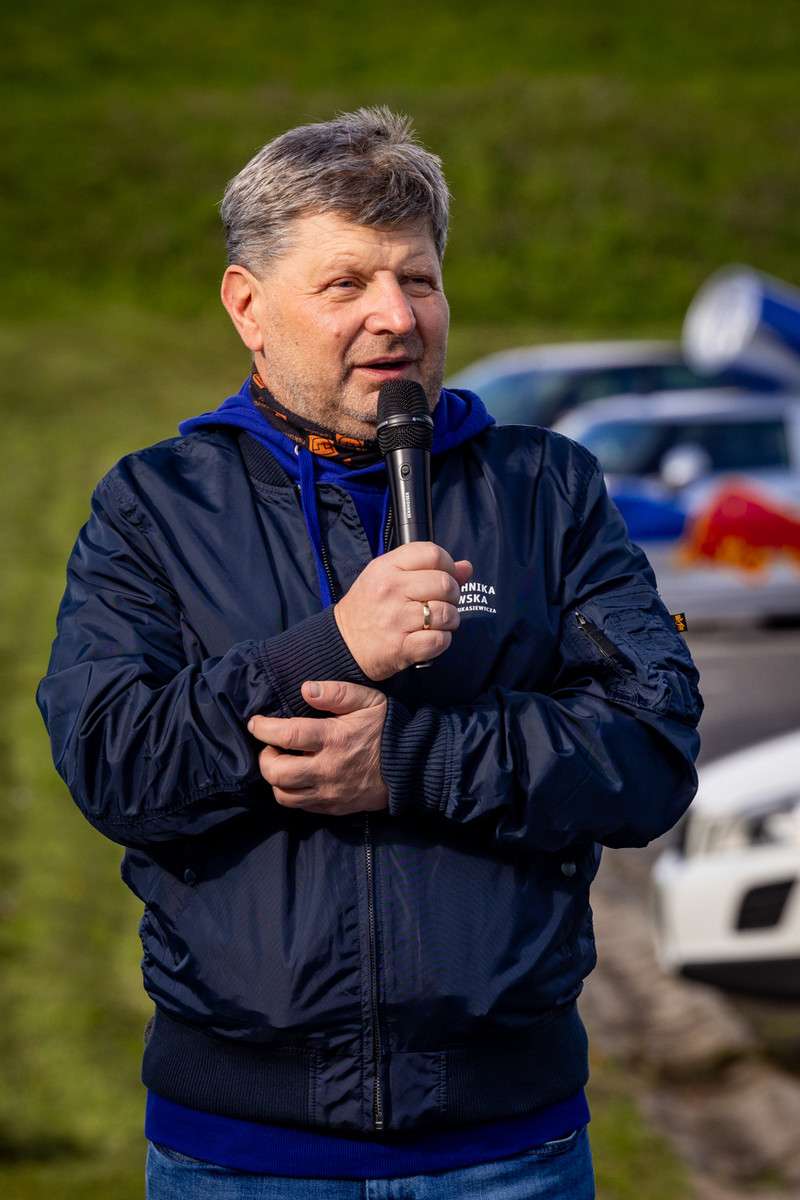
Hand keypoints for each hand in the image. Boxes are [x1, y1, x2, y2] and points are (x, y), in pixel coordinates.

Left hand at [248, 680, 388, 815]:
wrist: (413, 766)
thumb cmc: (387, 728)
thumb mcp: (368, 700)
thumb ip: (337, 692)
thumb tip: (305, 689)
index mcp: (334, 739)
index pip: (286, 736)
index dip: (263, 729)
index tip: (255, 723)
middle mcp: (327, 769)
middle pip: (276, 772)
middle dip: (264, 757)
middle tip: (270, 746)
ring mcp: (329, 793)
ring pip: (283, 795)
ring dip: (275, 779)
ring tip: (282, 762)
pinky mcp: (333, 808)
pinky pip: (300, 807)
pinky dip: (291, 793)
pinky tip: (297, 777)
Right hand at [334, 542, 472, 679]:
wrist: (342, 644)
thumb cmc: (368, 608)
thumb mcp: (389, 577)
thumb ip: (427, 569)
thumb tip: (466, 567)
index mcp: (386, 568)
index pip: (433, 553)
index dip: (448, 566)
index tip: (444, 577)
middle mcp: (390, 590)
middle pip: (445, 584)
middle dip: (453, 595)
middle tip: (442, 603)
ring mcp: (395, 620)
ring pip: (447, 613)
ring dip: (450, 620)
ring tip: (437, 622)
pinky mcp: (401, 648)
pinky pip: (440, 640)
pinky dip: (442, 641)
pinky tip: (430, 638)